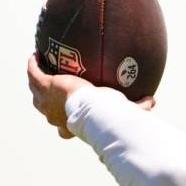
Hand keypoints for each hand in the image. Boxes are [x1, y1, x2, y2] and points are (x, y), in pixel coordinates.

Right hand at [27, 54, 155, 138]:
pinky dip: (34, 64)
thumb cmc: (107, 115)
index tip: (68, 116)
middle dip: (48, 103)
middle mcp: (54, 116)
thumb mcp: (122, 110)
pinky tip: (36, 55)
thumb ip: (137, 106)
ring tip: (40, 71)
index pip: (64, 130)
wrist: (92, 110)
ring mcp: (46, 101)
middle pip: (46, 110)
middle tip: (52, 93)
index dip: (64, 124)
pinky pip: (33, 72)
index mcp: (70, 126)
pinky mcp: (43, 85)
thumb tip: (152, 101)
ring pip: (36, 92)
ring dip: (37, 83)